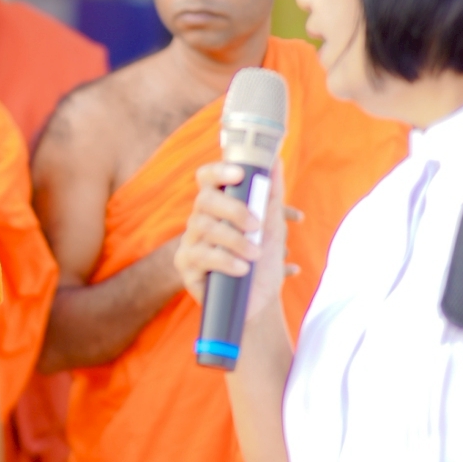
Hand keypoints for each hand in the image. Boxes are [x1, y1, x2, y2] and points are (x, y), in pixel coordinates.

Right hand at [174, 164, 299, 325]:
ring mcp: (191, 241)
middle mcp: (200, 219)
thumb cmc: (263, 260)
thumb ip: (272, 194)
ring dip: (234, 238)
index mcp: (218, 204)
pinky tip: (243, 269)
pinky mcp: (187, 266)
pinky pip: (199, 255)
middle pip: (205, 200)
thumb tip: (275, 161)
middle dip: (233, 209)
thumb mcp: (273, 226)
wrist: (260, 300)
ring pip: (202, 226)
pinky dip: (224, 260)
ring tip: (256, 253)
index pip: (207, 178)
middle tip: (257, 224)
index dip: (219, 170)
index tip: (240, 173)